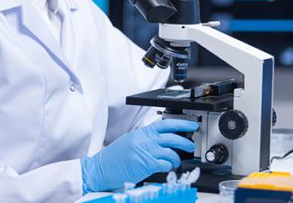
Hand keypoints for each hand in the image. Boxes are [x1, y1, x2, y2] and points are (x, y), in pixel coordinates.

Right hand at [80, 119, 197, 192]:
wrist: (100, 169)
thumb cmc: (114, 158)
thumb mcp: (131, 141)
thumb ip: (146, 139)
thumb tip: (163, 140)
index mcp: (141, 132)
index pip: (165, 124)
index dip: (182, 123)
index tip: (192, 125)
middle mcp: (144, 140)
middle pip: (172, 137)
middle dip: (185, 141)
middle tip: (191, 145)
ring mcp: (145, 151)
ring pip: (171, 152)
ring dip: (177, 158)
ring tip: (176, 162)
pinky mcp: (146, 164)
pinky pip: (165, 164)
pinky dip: (169, 166)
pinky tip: (166, 168)